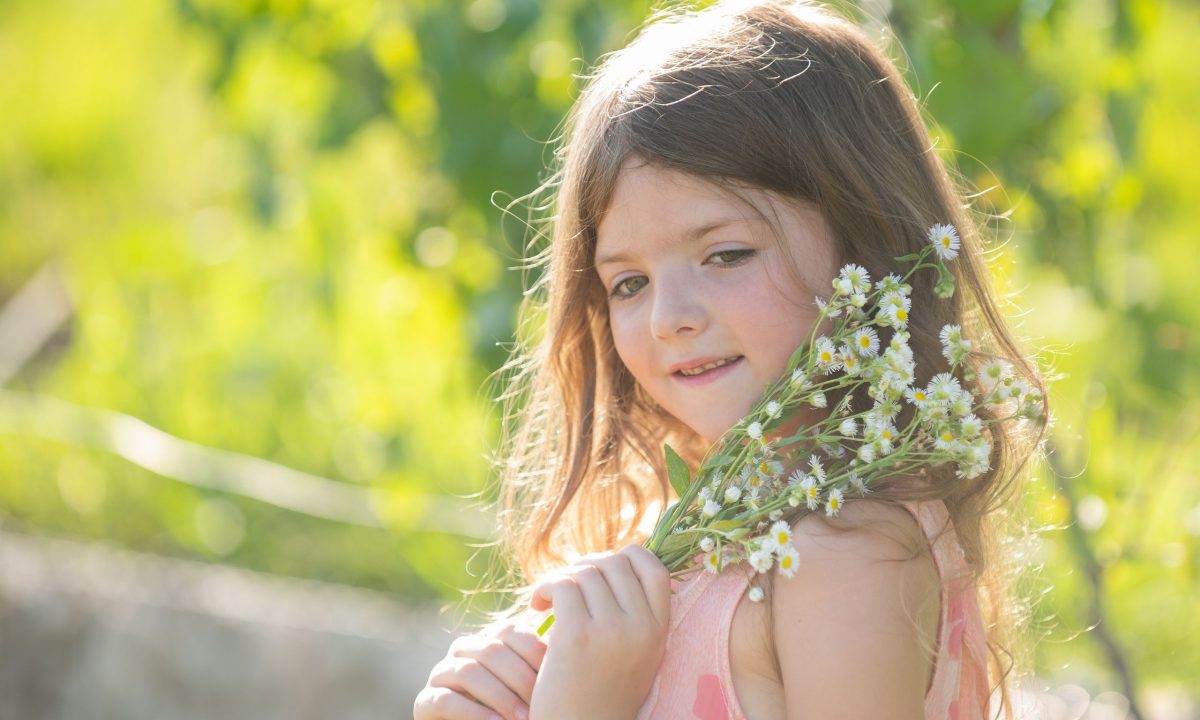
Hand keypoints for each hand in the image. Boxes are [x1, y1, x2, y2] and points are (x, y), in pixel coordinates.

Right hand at [413, 619, 546, 719]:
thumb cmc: (514, 713)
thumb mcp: (529, 687)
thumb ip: (543, 664)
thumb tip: (567, 637)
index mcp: (490, 640)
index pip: (512, 632)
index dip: (534, 652)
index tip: (556, 676)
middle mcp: (463, 650)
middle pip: (491, 650)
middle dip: (519, 679)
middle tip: (541, 703)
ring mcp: (441, 674)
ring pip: (468, 672)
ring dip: (500, 697)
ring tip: (523, 719)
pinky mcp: (425, 701)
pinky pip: (446, 700)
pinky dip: (474, 713)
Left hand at [527, 545, 670, 719]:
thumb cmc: (599, 694)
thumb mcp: (635, 655)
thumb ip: (635, 615)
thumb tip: (617, 561)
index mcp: (659, 632)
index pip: (654, 568)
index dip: (627, 556)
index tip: (601, 570)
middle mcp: (641, 628)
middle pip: (615, 563)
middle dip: (586, 566)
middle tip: (566, 586)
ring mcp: (611, 631)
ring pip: (585, 572)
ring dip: (561, 578)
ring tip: (548, 598)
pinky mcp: (577, 636)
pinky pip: (562, 586)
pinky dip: (544, 587)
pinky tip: (536, 606)